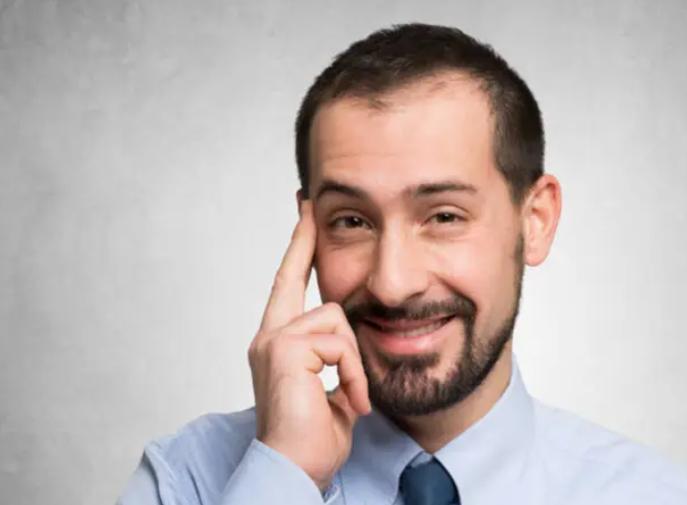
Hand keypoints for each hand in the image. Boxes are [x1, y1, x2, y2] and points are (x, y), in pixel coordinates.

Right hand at [247, 199, 371, 491]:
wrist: (296, 469)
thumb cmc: (315, 437)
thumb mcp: (333, 387)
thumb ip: (336, 358)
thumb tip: (349, 344)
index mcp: (279, 344)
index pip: (287, 286)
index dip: (297, 251)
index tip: (303, 216)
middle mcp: (268, 335)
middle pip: (291, 275)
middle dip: (302, 237)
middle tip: (307, 202)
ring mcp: (273, 340)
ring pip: (335, 317)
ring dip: (354, 361)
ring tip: (352, 396)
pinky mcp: (284, 349)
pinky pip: (339, 342)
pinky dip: (353, 373)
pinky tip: (348, 400)